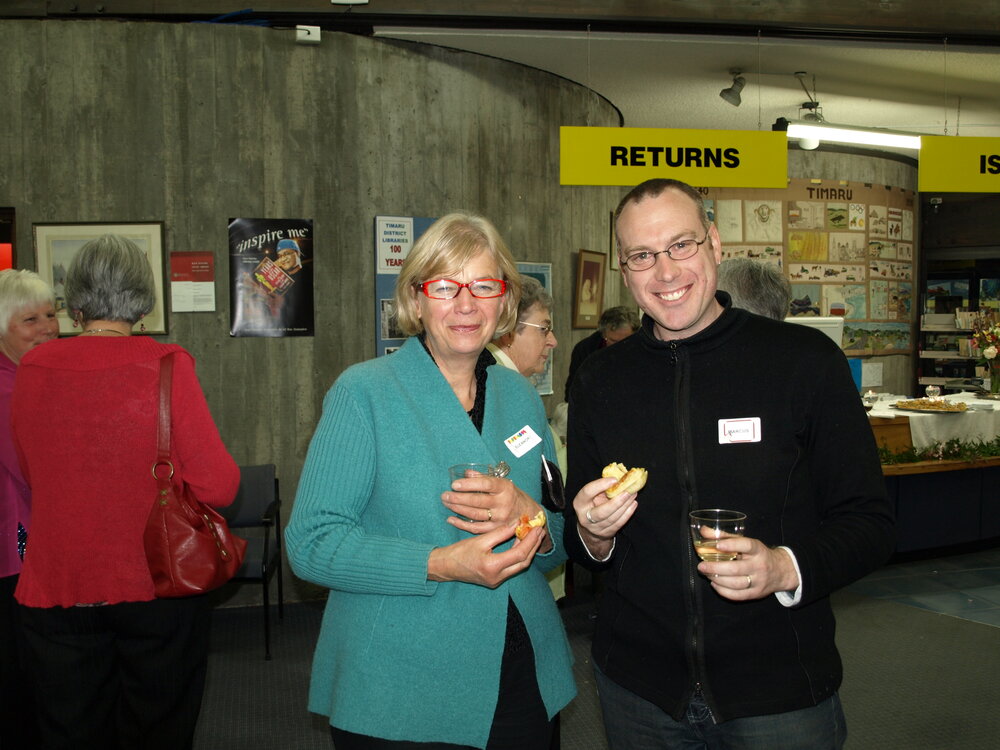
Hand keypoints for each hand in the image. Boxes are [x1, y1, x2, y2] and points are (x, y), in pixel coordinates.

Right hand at [428, 523, 545, 587]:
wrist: (446, 567)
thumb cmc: (459, 552)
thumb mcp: (480, 539)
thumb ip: (500, 533)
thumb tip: (516, 524)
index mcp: (493, 566)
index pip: (519, 553)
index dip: (530, 540)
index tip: (536, 527)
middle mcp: (497, 577)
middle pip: (523, 562)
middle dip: (533, 546)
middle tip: (539, 531)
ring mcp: (497, 580)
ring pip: (519, 566)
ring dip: (527, 551)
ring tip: (532, 535)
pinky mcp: (495, 580)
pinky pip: (512, 568)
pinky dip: (518, 555)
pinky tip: (520, 543)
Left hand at [443, 473, 539, 527]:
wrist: (529, 514)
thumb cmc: (512, 496)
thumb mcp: (502, 483)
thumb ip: (484, 478)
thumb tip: (466, 473)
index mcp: (505, 488)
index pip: (486, 484)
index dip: (469, 484)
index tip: (455, 484)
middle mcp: (503, 503)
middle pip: (477, 501)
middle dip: (458, 498)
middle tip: (445, 495)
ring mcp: (500, 518)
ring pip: (475, 514)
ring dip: (457, 509)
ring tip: (447, 503)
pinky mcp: (496, 530)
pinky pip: (476, 528)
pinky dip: (461, 524)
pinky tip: (451, 519)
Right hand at [572, 476, 637, 558]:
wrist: (591, 526)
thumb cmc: (593, 504)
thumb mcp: (593, 495)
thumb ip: (602, 487)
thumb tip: (619, 478)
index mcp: (579, 503)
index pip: (587, 492)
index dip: (600, 485)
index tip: (614, 479)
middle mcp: (585, 517)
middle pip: (601, 512)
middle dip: (616, 502)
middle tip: (628, 491)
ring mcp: (595, 528)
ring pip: (612, 518)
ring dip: (625, 506)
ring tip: (633, 495)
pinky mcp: (606, 533)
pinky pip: (618, 523)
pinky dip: (627, 514)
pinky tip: (633, 504)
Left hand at [696, 538, 798, 600]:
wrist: (781, 571)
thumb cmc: (758, 554)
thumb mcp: (746, 542)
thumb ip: (725, 536)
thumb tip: (703, 531)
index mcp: (758, 550)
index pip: (747, 546)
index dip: (732, 545)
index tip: (718, 545)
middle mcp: (759, 566)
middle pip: (736, 569)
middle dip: (715, 568)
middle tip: (701, 566)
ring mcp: (759, 581)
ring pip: (735, 584)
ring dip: (717, 579)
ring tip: (706, 574)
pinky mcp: (756, 593)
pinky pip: (737, 595)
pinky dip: (723, 591)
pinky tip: (714, 584)